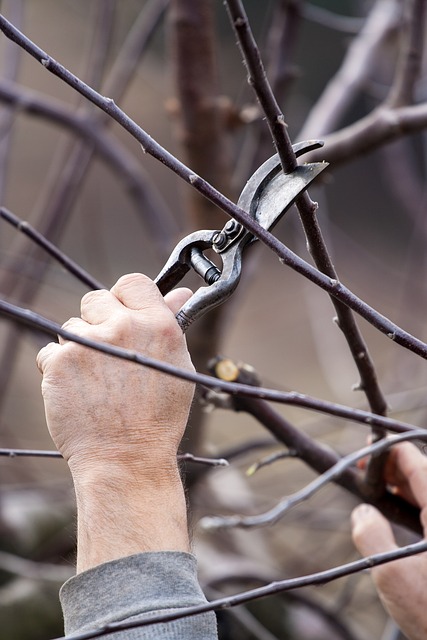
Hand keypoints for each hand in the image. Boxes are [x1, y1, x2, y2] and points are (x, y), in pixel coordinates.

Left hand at [37, 273, 194, 570]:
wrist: (126, 459)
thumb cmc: (157, 417)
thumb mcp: (176, 366)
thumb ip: (171, 324)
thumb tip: (178, 294)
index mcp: (157, 325)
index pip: (133, 282)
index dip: (125, 297)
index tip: (122, 315)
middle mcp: (123, 327)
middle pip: (96, 298)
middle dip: (98, 321)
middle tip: (108, 354)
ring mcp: (88, 342)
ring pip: (72, 327)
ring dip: (79, 347)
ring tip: (96, 382)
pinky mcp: (59, 361)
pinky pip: (51, 352)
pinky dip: (59, 369)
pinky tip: (78, 392)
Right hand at [351, 442, 426, 639]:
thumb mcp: (392, 574)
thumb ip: (371, 535)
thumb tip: (362, 512)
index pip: (419, 464)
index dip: (392, 452)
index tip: (370, 449)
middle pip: (425, 475)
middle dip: (395, 469)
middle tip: (367, 471)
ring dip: (404, 487)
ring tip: (376, 490)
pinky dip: (415, 506)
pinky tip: (395, 514)